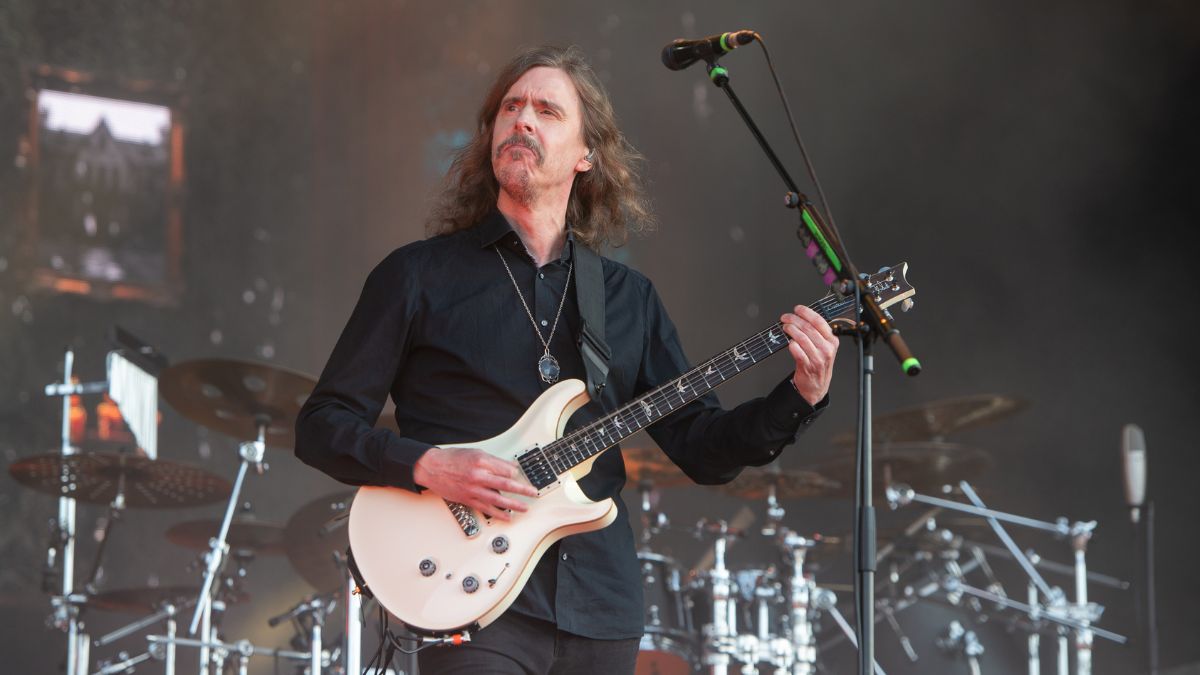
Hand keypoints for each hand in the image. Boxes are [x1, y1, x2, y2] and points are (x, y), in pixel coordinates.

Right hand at [412, 447, 537, 520]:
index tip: (522, 476)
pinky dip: (498, 514)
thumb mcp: (475, 453)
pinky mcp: (468, 499)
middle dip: (522, 490)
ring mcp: (473, 490)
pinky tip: (507, 517)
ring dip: (514, 505)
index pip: (506, 469)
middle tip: (533, 493)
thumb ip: (494, 461)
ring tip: (525, 508)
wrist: (432, 468)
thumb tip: (511, 466)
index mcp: (482, 461)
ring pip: (498, 499)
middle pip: (506, 484)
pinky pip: (486, 509)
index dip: (516, 473)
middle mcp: (478, 476)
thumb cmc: (452, 459)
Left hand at [781, 304, 838, 405]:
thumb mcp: (825, 347)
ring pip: (802, 338)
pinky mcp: (807, 366)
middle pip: (808, 328)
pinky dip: (791, 345)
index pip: (819, 322)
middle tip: (786, 317)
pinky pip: (797, 351)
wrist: (816, 385)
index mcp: (832, 341)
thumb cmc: (818, 363)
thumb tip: (803, 317)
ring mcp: (817, 358)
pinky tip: (789, 342)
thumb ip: (818, 333)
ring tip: (785, 327)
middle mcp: (826, 349)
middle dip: (794, 320)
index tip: (797, 309)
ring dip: (791, 330)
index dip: (807, 313)